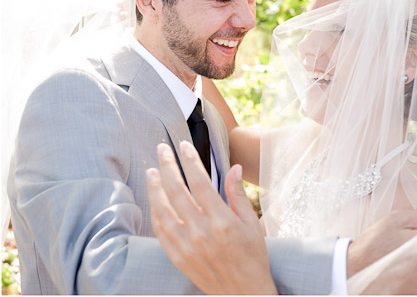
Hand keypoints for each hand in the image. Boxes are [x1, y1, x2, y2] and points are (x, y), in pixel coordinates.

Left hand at [146, 142, 276, 294]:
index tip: (183, 146)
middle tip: (161, 149)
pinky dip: (155, 212)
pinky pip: (160, 231)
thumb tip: (233, 167)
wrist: (244, 292)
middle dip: (167, 166)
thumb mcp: (252, 224)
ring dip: (154, 187)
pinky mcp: (178, 257)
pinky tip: (155, 200)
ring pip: (162, 210)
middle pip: (176, 191)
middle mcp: (201, 232)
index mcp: (221, 221)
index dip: (189, 161)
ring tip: (152, 171)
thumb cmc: (253, 257)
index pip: (199, 182)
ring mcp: (186, 246)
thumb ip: (238, 194)